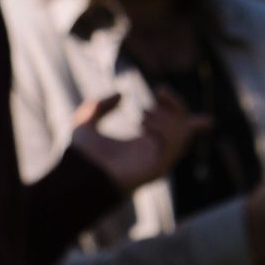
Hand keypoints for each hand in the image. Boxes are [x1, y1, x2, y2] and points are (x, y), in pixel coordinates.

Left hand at [69, 90, 209, 194]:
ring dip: (165, 118)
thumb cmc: (82, 156)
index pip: (174, 129)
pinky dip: (162, 129)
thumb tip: (121, 94)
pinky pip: (172, 145)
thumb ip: (99, 107)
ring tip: (142, 116)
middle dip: (176, 106)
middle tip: (160, 91)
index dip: (178, 109)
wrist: (80, 174)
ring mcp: (159, 161)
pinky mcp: (159, 168)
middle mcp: (155, 153)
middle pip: (183, 128)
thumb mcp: (85, 123)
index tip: (159, 90)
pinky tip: (143, 124)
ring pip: (181, 134)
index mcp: (142, 144)